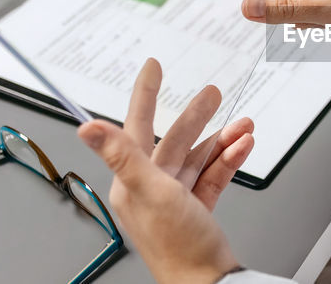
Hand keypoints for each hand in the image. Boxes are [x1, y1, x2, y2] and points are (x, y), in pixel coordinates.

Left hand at [77, 59, 253, 283]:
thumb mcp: (149, 192)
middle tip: (214, 93)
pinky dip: (229, 159)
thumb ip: (122, 155)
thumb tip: (87, 128)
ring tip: (243, 125)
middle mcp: (152, 186)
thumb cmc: (177, 246)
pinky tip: (242, 147)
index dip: (145, 93)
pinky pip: (214, 175)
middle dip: (198, 115)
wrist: (207, 281)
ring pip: (199, 156)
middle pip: (175, 139)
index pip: (135, 126)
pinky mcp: (199, 208)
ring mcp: (177, 198)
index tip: (153, 67)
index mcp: (132, 180)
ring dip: (222, 138)